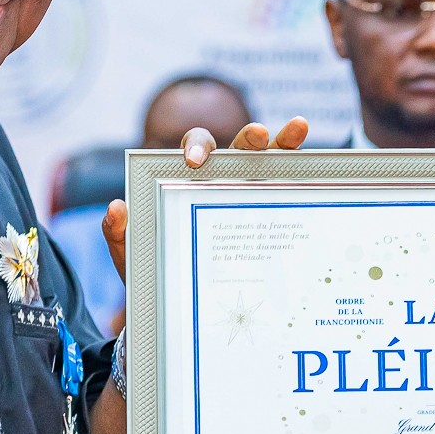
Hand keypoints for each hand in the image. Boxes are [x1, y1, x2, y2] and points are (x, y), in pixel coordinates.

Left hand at [101, 118, 311, 281]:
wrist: (188, 304)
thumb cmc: (160, 273)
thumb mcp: (136, 259)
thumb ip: (120, 236)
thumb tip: (117, 208)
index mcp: (190, 179)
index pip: (195, 150)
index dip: (197, 148)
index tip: (195, 163)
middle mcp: (223, 177)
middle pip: (237, 147)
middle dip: (248, 138)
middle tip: (258, 136)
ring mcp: (251, 192)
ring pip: (270, 159)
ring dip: (284, 141)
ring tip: (298, 129)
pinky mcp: (272, 212)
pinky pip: (288, 188)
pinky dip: (301, 171)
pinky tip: (317, 163)